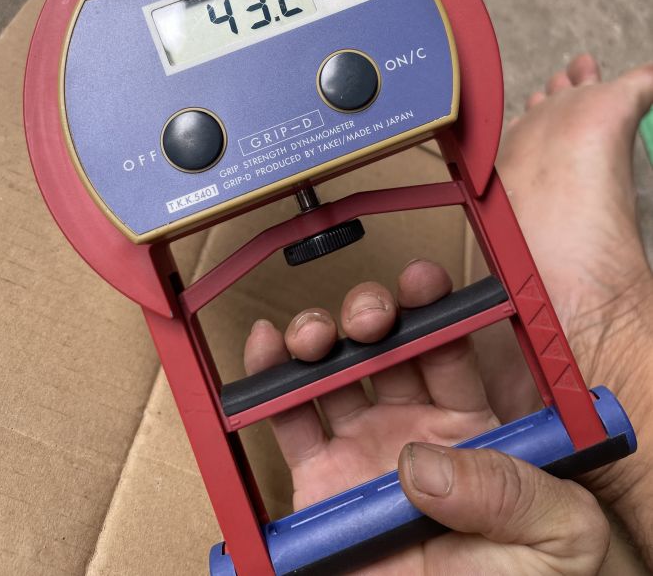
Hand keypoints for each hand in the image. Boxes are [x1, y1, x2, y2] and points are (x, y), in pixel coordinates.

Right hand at [244, 260, 608, 573]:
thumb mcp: (553, 536)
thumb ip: (512, 491)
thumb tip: (424, 462)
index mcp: (469, 425)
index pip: (450, 350)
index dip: (437, 310)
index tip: (425, 282)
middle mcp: (411, 425)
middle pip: (385, 348)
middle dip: (372, 315)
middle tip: (369, 317)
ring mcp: (362, 448)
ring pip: (333, 372)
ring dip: (317, 338)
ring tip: (311, 336)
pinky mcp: (318, 481)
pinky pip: (288, 424)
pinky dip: (268, 385)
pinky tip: (265, 349)